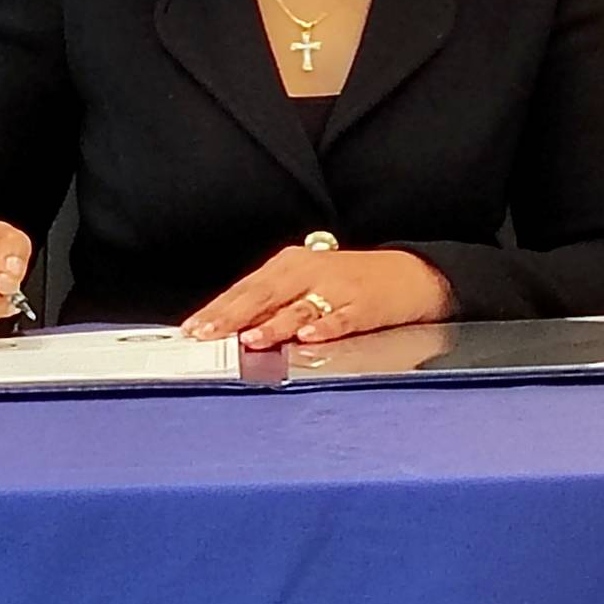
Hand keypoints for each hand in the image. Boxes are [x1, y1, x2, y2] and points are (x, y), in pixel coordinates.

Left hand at [182, 245, 454, 348]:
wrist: (411, 274)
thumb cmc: (351, 281)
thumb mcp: (306, 283)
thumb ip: (271, 305)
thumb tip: (228, 331)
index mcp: (291, 265)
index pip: (246, 288)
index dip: (218, 309)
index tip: (192, 328)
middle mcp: (310, 272)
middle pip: (265, 295)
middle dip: (234, 316)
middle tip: (208, 334)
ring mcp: (338, 289)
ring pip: (299, 307)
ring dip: (274, 324)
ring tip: (251, 338)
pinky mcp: (364, 306)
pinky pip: (341, 319)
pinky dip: (325, 327)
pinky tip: (309, 336)